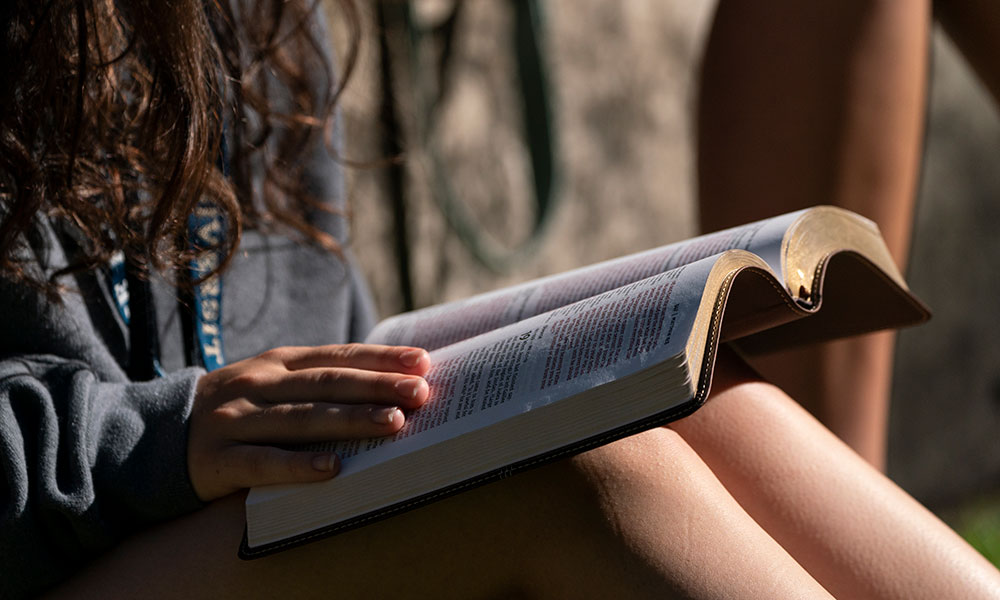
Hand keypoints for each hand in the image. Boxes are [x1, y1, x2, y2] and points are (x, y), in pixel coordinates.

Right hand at [187, 343, 429, 501]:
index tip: (422, 362)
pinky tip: (332, 469)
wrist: (156, 436)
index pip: (337, 357)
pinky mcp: (218, 460)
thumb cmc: (237, 410)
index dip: (380, 358)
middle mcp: (259, 385)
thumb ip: (317, 382)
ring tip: (394, 424)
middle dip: (378, 386)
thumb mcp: (271, 384)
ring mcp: (237, 420)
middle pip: (327, 384)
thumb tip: (389, 385)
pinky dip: (298, 466)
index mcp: (278, 363)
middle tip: (420, 392)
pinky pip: (263, 463)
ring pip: (302, 419)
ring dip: (351, 420)